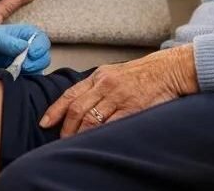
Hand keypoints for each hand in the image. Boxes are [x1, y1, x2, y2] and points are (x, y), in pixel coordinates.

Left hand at [0, 25, 50, 78]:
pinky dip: (24, 83)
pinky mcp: (12, 78)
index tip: (31, 54)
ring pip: (36, 70)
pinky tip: (14, 82)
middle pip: (42, 56)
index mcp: (19, 35)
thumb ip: (6, 41)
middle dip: (37, 62)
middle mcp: (22, 49)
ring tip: (16, 74)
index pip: (39, 39)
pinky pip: (25, 82)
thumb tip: (25, 47)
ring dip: (31, 73)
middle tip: (23, 67)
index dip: (40, 47)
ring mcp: (18, 64)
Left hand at [39, 45, 198, 137]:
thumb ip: (95, 87)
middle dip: (67, 127)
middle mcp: (105, 85)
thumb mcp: (112, 73)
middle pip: (77, 109)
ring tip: (75, 143)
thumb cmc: (141, 74)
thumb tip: (77, 104)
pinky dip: (101, 134)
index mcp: (98, 76)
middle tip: (61, 139)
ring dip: (81, 133)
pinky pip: (112, 124)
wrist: (168, 69)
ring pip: (92, 119)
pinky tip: (96, 140)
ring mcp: (118, 97)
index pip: (70, 94)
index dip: (55, 110)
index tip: (45, 122)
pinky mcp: (133, 108)